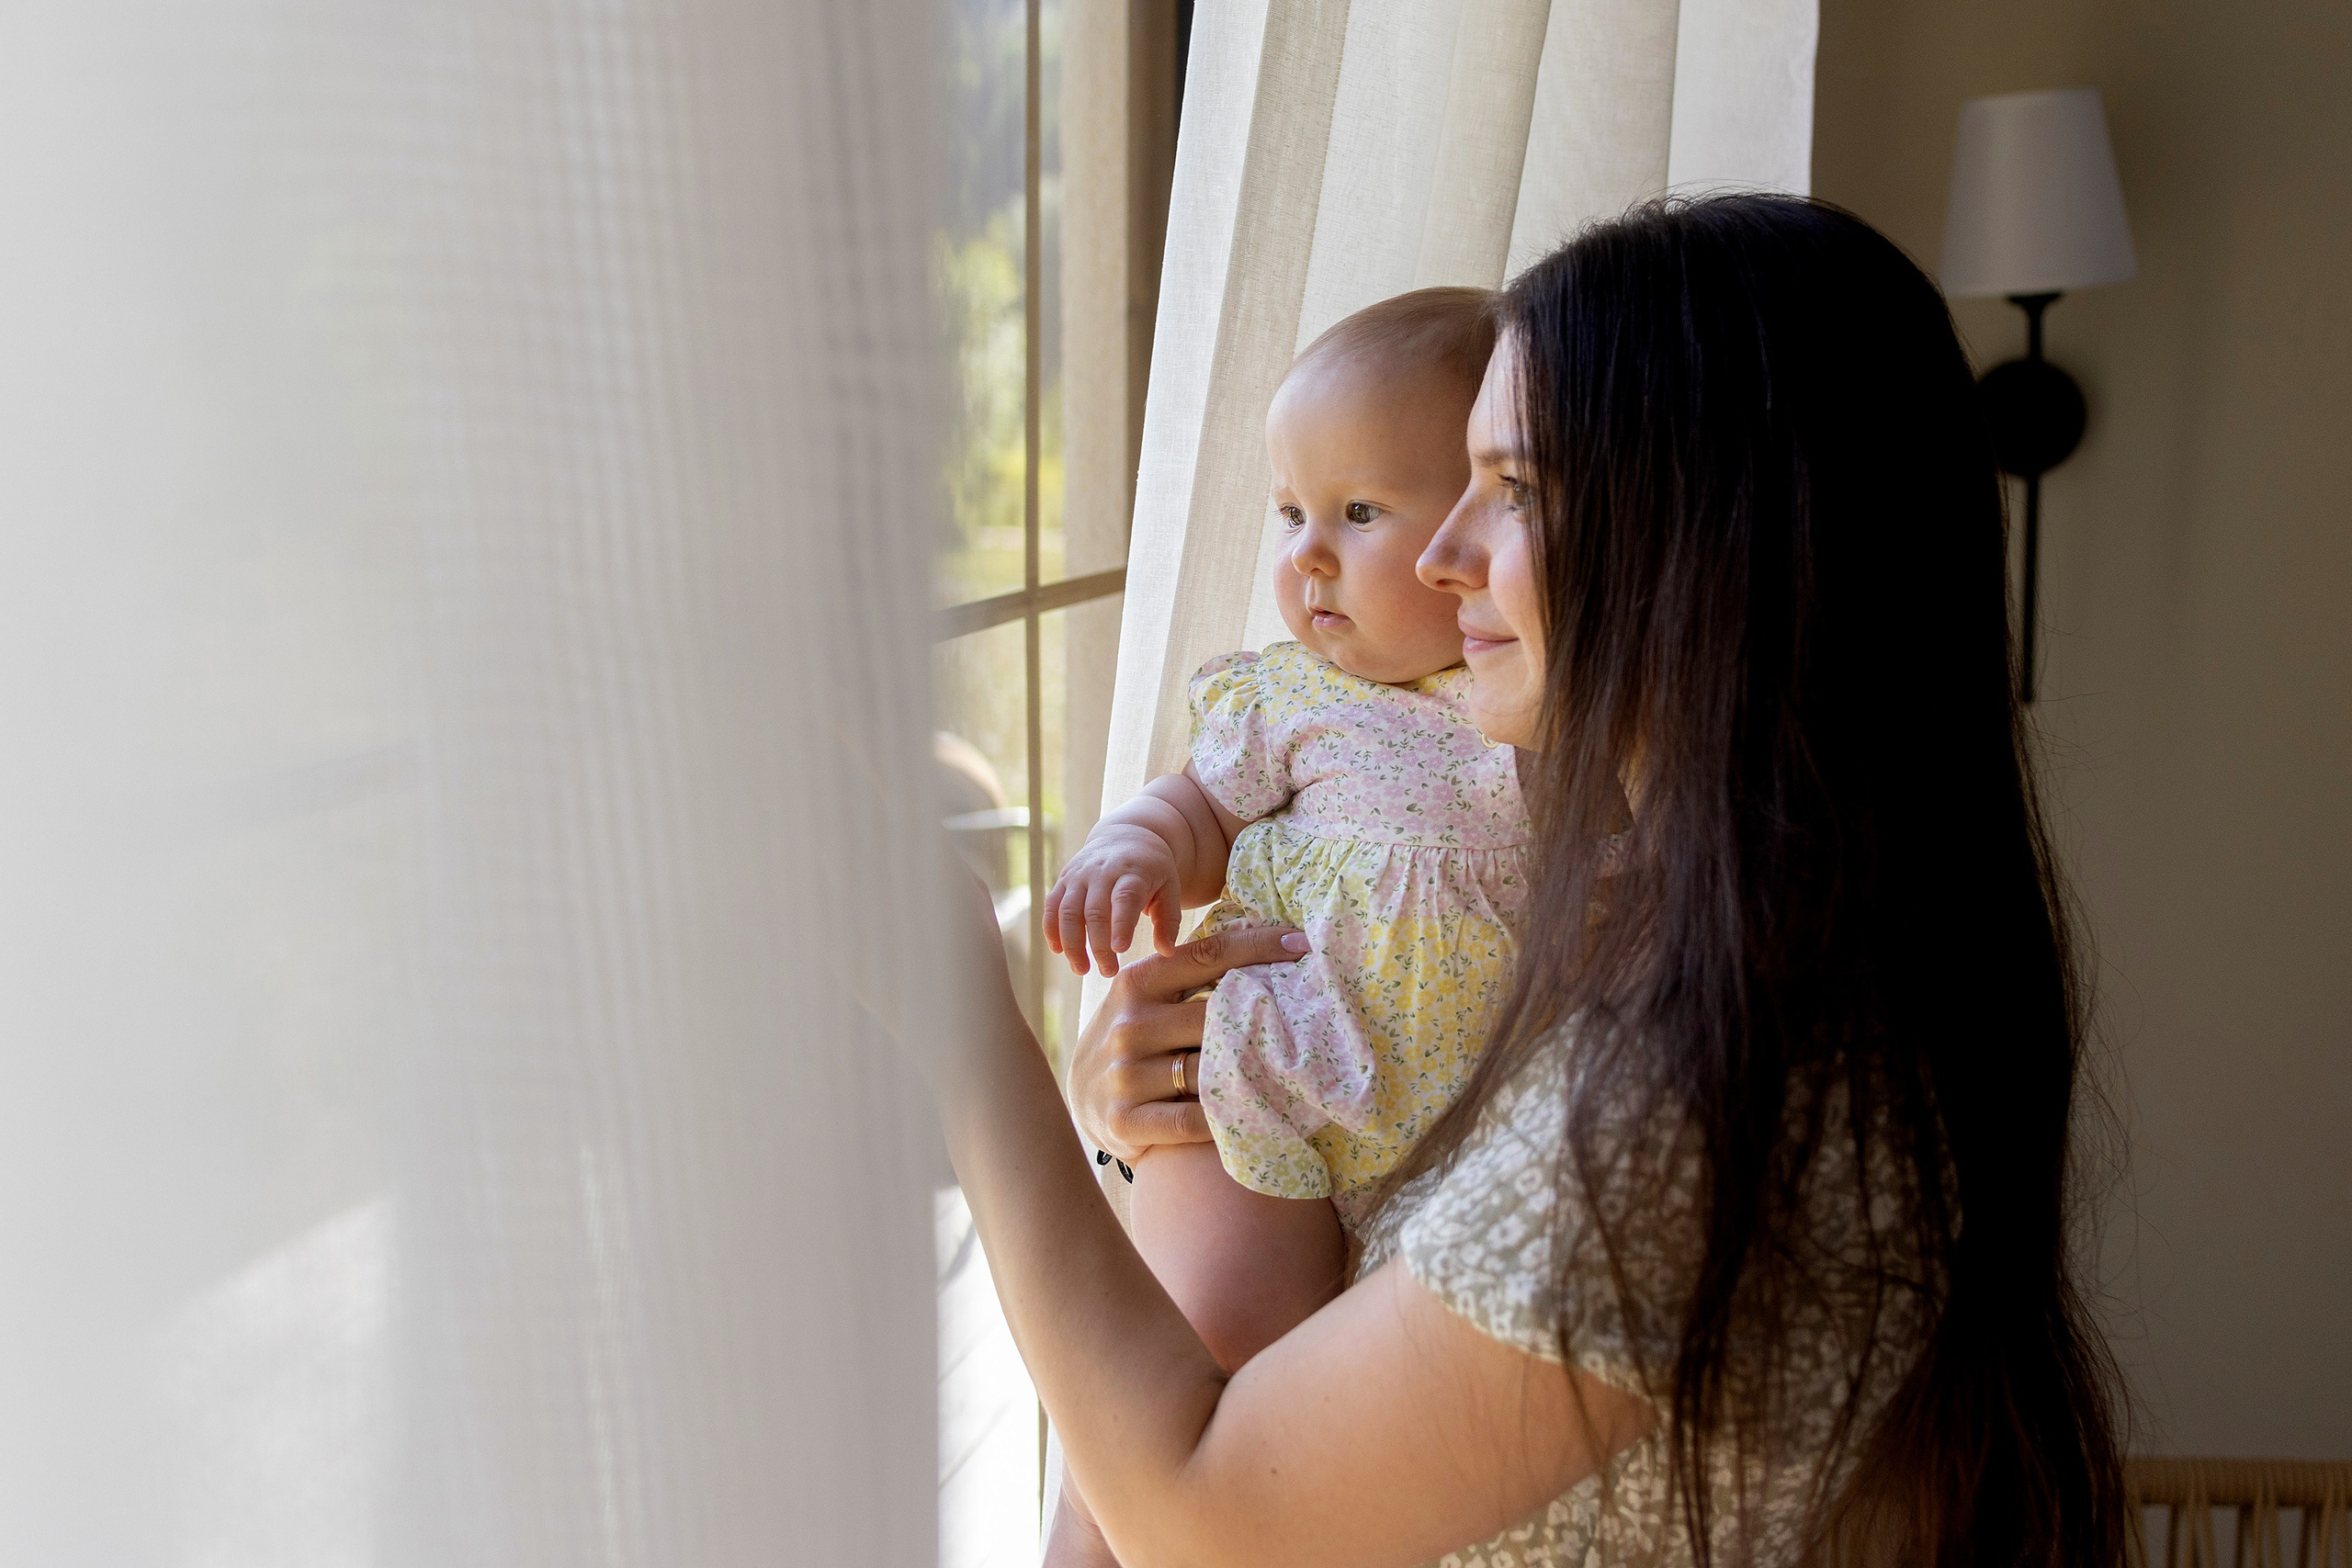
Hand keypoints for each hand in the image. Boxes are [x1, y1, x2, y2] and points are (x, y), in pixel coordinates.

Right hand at [1044, 825, 1184, 975]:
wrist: (1126, 836)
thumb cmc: (1152, 870)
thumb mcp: (1170, 888)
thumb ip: (1169, 921)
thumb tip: (1166, 953)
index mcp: (1133, 872)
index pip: (1124, 898)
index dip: (1120, 924)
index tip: (1120, 950)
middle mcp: (1102, 871)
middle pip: (1094, 911)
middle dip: (1098, 945)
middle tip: (1108, 971)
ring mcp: (1079, 875)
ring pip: (1067, 911)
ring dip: (1072, 944)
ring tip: (1081, 970)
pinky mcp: (1064, 879)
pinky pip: (1051, 906)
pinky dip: (1051, 930)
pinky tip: (1059, 952)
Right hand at [1065, 924, 1308, 1161]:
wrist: (1084, 1100)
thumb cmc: (1136, 1041)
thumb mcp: (1148, 1000)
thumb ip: (1191, 977)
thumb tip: (1269, 941)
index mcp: (1136, 983)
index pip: (1207, 955)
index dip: (1259, 946)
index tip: (1304, 943)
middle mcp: (1128, 1025)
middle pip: (1215, 1015)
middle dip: (1264, 1018)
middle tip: (1313, 1017)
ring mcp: (1124, 1075)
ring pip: (1208, 1071)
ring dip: (1252, 1074)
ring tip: (1294, 1073)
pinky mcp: (1124, 1121)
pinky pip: (1193, 1122)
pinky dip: (1227, 1120)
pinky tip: (1257, 1115)